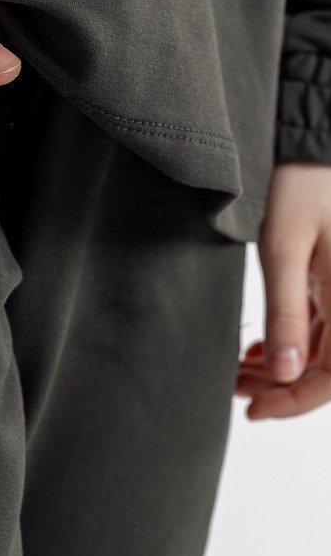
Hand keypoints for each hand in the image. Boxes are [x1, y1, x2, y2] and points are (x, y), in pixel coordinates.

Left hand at [236, 163, 330, 418]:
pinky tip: (257, 348)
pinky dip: (288, 342)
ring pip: (321, 350)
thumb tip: (285, 373)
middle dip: (282, 387)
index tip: (255, 411)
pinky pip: (319, 328)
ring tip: (237, 373)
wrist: (312, 145)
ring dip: (281, 366)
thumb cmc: (301, 186)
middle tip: (235, 392)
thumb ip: (286, 312)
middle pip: (327, 368)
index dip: (296, 402)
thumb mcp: (284, 249)